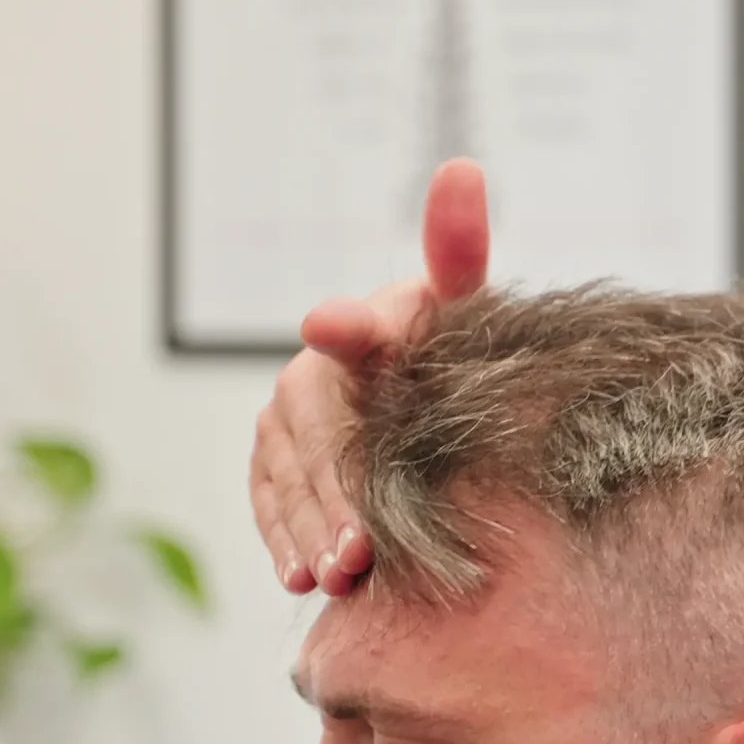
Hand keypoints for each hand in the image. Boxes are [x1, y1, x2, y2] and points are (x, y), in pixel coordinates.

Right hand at [250, 159, 488, 594]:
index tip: (333, 325)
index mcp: (379, 324)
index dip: (352, 323)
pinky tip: (304, 576)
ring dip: (312, 526)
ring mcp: (289, 411)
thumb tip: (461, 168)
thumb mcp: (474, 310)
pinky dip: (286, 537)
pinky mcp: (273, 454)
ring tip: (342, 575)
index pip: (362, 321)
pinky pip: (269, 497)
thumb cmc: (458, 347)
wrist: (432, 388)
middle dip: (338, 489)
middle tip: (362, 549)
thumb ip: (462, 252)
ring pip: (291, 472)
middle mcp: (322, 364)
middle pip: (321, 428)